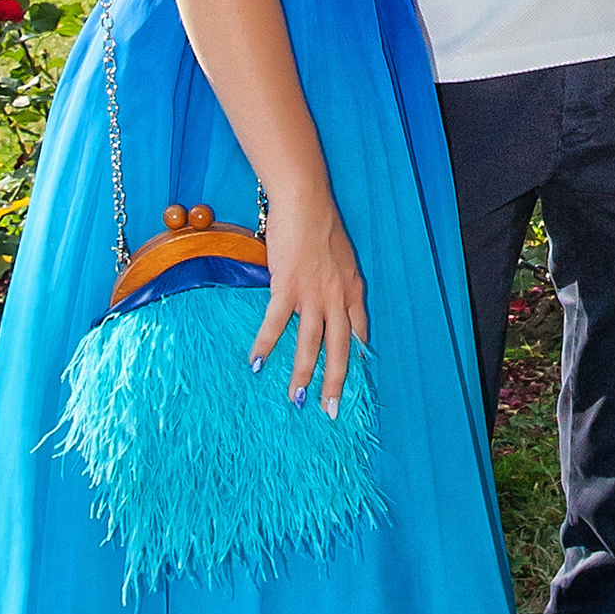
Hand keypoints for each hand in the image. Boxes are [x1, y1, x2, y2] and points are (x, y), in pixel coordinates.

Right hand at [248, 183, 369, 415]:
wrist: (306, 203)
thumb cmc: (321, 225)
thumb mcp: (343, 259)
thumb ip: (342, 284)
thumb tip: (335, 303)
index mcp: (353, 290)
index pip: (358, 332)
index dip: (356, 358)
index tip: (354, 381)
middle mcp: (338, 298)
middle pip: (338, 349)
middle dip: (335, 383)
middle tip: (330, 410)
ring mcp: (313, 294)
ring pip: (310, 344)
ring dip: (302, 375)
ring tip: (295, 399)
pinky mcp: (288, 287)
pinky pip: (276, 323)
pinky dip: (265, 344)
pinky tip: (256, 363)